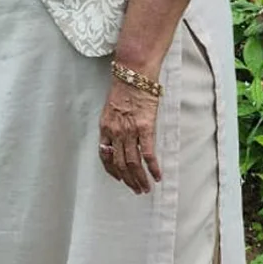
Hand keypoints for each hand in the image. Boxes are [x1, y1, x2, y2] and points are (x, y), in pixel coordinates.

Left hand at [98, 78, 162, 194]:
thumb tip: (118, 139)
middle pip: (120, 164)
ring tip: (146, 188)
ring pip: (133, 163)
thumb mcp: (111, 107)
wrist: (133, 74)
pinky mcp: (145, 128)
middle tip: (136, 189)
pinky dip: (153, 168)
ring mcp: (130, 131)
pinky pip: (148, 154)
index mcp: (105, 127)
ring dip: (140, 179)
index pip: (105, 156)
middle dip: (128, 180)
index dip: (112, 170)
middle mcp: (115, 132)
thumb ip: (113, 124)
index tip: (120, 179)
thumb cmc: (124, 87)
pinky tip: (157, 176)